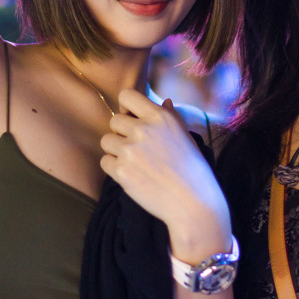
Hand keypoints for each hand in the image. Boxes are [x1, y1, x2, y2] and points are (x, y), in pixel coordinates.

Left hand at [100, 91, 231, 262]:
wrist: (193, 202)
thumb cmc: (192, 169)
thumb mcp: (185, 135)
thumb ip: (171, 116)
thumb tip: (164, 101)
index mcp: (159, 117)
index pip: (126, 95)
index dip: (127, 108)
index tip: (133, 119)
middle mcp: (143, 129)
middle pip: (114, 120)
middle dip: (122, 133)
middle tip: (137, 148)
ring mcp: (130, 150)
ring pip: (106, 141)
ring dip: (116, 150)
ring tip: (134, 162)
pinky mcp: (121, 171)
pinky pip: (105, 161)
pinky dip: (114, 168)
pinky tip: (132, 174)